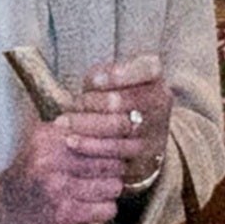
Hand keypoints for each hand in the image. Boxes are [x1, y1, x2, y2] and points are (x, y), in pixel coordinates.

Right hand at [0, 110, 133, 223]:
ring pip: (113, 184)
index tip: (130, 144)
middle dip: (115, 169)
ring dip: (109, 191)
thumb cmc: (30, 177)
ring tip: (94, 192)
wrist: (0, 213)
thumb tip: (126, 123)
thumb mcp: (44, 145)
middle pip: (113, 159)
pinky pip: (106, 208)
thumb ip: (77, 132)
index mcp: (50, 135)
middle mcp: (53, 156)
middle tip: (106, 174)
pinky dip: (103, 210)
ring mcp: (58, 184)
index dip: (124, 139)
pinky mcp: (63, 211)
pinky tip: (90, 208)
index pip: (105, 129)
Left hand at [75, 53, 170, 192]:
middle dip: (92, 103)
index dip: (119, 74)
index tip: (93, 81)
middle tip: (71, 105)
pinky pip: (117, 152)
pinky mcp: (146, 155)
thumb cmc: (118, 96)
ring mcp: (156, 130)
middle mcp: (161, 101)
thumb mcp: (112, 79)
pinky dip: (91, 146)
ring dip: (87, 126)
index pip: (147, 68)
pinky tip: (72, 141)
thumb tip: (93, 84)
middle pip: (125, 101)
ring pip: (119, 127)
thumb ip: (101, 76)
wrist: (141, 133)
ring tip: (63, 123)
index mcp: (155, 76)